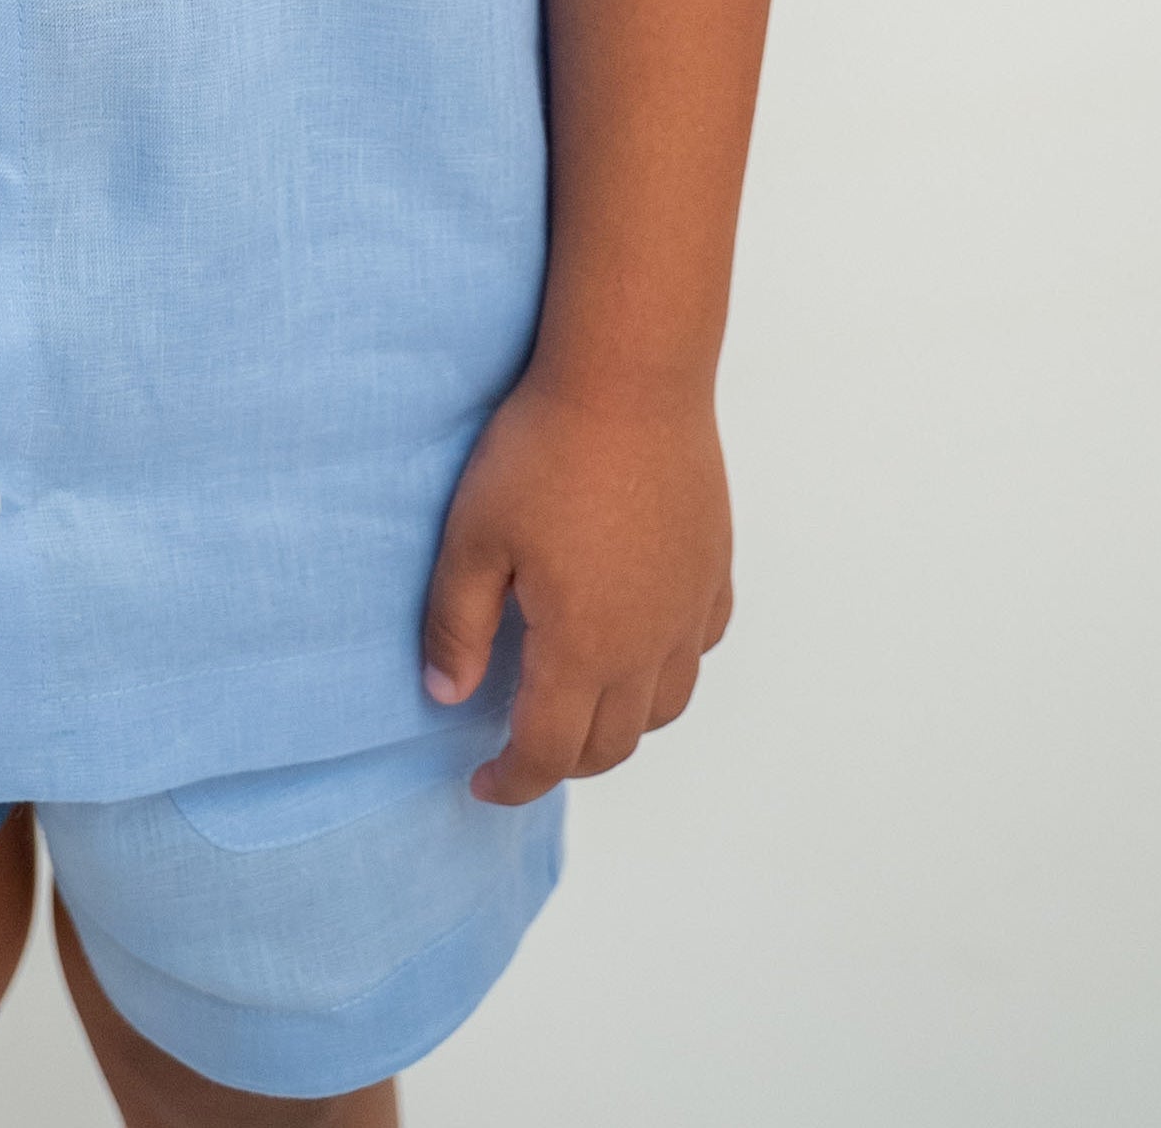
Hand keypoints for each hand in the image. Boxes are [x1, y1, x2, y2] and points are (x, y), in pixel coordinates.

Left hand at [420, 377, 734, 805]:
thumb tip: (448, 696)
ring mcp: (689, 607)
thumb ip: (457, 626)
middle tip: (521, 746)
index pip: (551, 752)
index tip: (482, 783)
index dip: (513, 782)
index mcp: (584, 647)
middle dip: (563, 760)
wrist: (630, 376)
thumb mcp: (473, 537)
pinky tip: (640, 642)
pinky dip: (668, 668)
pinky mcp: (713, 567)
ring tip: (579, 703)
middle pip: (614, 743)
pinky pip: (699, 646)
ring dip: (621, 723)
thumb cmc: (544, 449)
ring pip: (667, 705)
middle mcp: (648, 644)